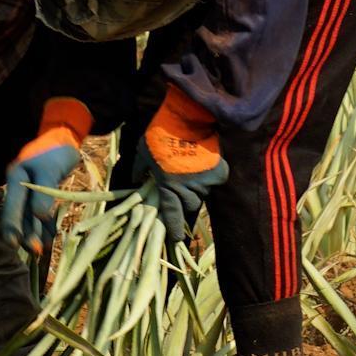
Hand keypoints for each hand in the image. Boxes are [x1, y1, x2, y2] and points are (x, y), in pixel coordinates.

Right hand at [2, 98, 91, 255]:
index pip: (11, 206)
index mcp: (16, 178)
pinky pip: (40, 213)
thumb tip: (38, 217)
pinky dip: (45, 225)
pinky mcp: (40, 194)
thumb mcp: (50, 169)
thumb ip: (43, 193)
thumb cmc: (55, 150)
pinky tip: (49, 238)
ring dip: (36, 232)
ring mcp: (29, 191)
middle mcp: (19, 186)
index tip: (14, 243)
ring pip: (31, 216)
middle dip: (26, 234)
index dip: (12, 225)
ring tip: (43, 250)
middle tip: (35, 251)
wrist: (65, 136)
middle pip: (20, 214)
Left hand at [130, 86, 228, 244]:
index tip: (176, 239)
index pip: (172, 214)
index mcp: (168, 186)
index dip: (174, 228)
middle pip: (190, 204)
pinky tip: (203, 164)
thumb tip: (136, 180)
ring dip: (197, 188)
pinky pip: (214, 181)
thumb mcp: (143, 152)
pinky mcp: (219, 172)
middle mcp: (188, 188)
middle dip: (186, 200)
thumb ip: (139, 169)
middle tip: (182, 187)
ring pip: (203, 193)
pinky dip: (210, 177)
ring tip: (191, 171)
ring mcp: (206, 181)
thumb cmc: (160, 134)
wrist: (186, 117)